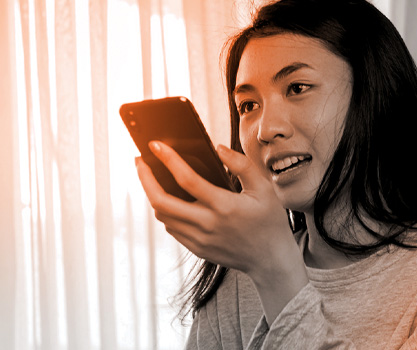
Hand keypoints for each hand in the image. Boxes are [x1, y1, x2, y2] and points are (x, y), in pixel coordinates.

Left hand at [136, 141, 301, 279]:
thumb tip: (218, 149)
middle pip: (162, 201)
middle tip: (140, 162)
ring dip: (152, 194)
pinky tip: (168, 199)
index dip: (168, 160)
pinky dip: (165, 211)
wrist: (270, 260)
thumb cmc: (269, 221)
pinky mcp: (197, 248)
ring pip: (163, 216)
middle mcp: (207, 224)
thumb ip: (242, 165)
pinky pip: (172, 228)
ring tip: (151, 177)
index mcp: (224, 206)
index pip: (187, 180)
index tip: (155, 145)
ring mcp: (199, 239)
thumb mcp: (264, 189)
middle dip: (145, 178)